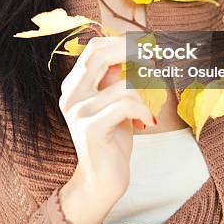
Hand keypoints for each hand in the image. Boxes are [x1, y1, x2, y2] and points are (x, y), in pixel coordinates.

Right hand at [58, 35, 154, 210]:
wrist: (102, 181)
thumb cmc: (113, 137)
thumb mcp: (114, 101)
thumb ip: (115, 76)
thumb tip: (134, 47)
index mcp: (73, 86)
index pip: (94, 48)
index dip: (121, 42)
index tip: (145, 46)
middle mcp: (70, 96)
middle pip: (100, 56)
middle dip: (132, 53)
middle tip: (153, 61)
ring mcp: (78, 112)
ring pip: (123, 85)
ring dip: (146, 93)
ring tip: (151, 106)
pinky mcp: (90, 129)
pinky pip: (126, 105)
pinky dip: (144, 110)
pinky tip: (148, 121)